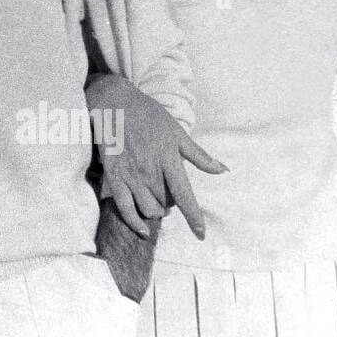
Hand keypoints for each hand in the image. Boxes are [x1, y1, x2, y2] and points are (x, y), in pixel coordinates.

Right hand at [85, 73, 226, 239]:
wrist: (114, 101)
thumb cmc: (148, 115)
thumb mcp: (177, 132)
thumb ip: (199, 155)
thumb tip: (223, 170)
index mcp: (169, 159)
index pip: (185, 196)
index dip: (194, 218)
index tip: (201, 235)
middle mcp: (150, 170)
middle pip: (166, 204)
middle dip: (170, 206)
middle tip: (168, 195)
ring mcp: (131, 174)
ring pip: (148, 209)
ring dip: (155, 211)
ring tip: (155, 202)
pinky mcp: (113, 175)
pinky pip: (124, 207)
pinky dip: (134, 222)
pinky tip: (142, 229)